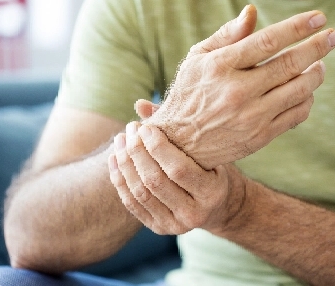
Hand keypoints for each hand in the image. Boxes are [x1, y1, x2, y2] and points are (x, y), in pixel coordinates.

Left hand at [109, 121, 246, 234]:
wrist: (219, 207)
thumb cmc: (213, 171)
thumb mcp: (207, 152)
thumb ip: (177, 128)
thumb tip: (140, 105)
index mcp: (211, 193)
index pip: (178, 169)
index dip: (157, 147)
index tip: (145, 127)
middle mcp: (193, 214)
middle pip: (155, 181)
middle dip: (137, 152)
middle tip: (130, 129)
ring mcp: (174, 225)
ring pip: (140, 193)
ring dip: (125, 164)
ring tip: (120, 140)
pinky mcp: (158, 228)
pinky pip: (132, 204)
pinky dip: (120, 180)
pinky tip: (115, 159)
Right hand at [145, 5, 334, 169]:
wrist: (181, 144)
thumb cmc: (189, 94)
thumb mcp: (197, 60)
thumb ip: (226, 36)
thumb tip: (252, 12)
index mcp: (220, 67)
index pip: (267, 42)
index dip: (296, 27)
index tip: (319, 18)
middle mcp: (237, 92)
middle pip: (289, 65)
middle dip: (318, 47)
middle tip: (334, 36)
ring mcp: (251, 117)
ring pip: (298, 91)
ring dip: (316, 74)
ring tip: (320, 65)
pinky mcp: (260, 137)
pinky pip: (296, 115)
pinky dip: (307, 100)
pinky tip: (306, 91)